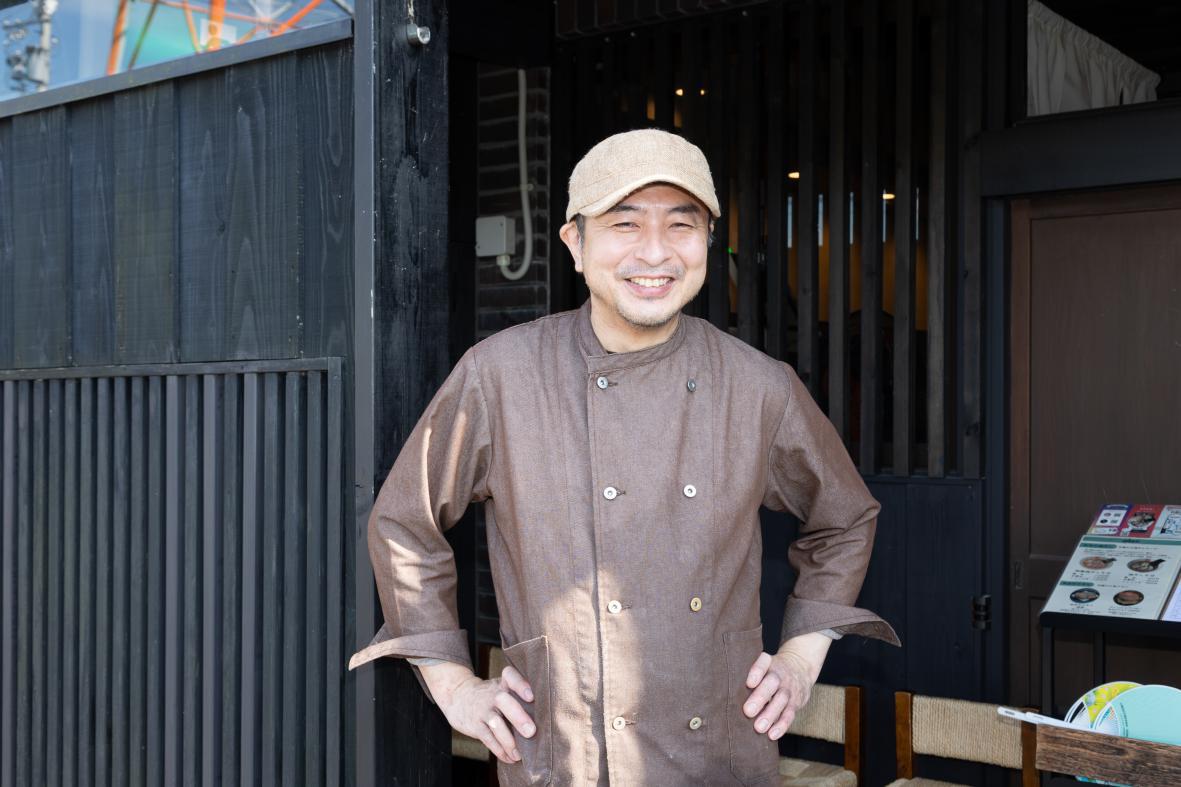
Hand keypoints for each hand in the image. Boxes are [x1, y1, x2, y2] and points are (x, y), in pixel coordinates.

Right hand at [419, 660, 536, 763]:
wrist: (459, 697)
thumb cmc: (491, 695)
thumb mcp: (502, 687)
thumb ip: (520, 696)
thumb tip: (548, 716)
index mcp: (503, 683)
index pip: (511, 676)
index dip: (520, 685)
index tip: (531, 696)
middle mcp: (493, 695)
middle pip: (504, 702)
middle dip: (518, 717)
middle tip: (531, 732)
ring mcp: (483, 710)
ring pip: (496, 724)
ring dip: (509, 741)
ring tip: (520, 755)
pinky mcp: (475, 725)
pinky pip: (488, 739)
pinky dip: (500, 751)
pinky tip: (510, 758)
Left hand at [742, 632, 831, 739]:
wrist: (801, 667)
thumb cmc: (770, 671)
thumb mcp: (763, 665)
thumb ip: (749, 676)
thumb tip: (725, 693)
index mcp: (769, 663)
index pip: (763, 663)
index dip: (757, 671)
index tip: (749, 683)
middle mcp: (780, 674)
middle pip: (772, 683)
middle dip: (760, 697)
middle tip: (748, 711)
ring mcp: (789, 688)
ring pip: (782, 699)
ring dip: (770, 714)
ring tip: (758, 728)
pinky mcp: (796, 702)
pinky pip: (790, 714)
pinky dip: (781, 725)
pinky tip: (772, 734)